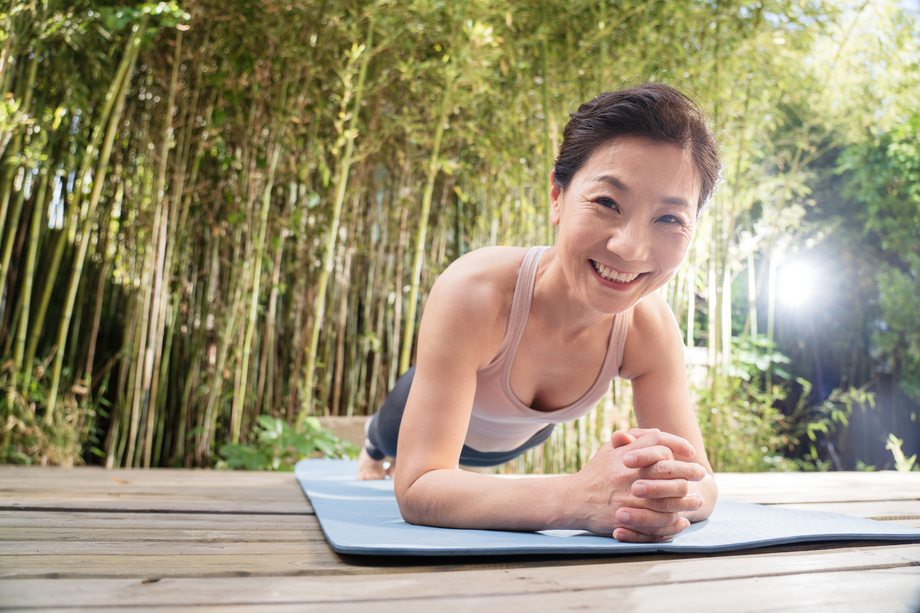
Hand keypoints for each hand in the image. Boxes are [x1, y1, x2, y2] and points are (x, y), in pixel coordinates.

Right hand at [570, 429, 706, 541]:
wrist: (573, 500)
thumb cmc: (595, 473)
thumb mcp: (608, 451)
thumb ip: (630, 440)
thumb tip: (657, 433)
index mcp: (625, 456)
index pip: (659, 443)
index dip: (678, 444)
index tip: (690, 451)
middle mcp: (629, 475)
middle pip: (669, 471)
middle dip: (689, 472)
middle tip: (700, 474)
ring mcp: (629, 499)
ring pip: (668, 499)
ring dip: (687, 500)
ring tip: (697, 499)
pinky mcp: (628, 519)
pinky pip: (658, 522)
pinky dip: (674, 522)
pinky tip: (682, 520)